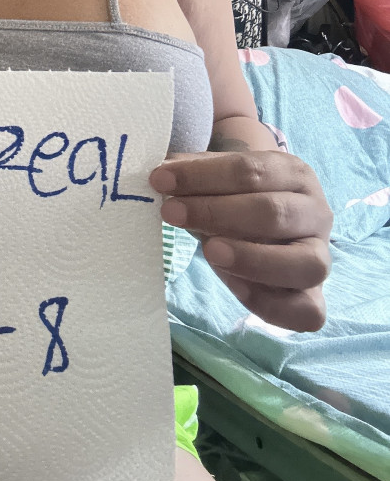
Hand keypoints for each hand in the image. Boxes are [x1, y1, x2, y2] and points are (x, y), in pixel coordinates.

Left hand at [150, 150, 332, 331]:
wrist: (267, 225)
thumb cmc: (237, 197)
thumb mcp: (218, 179)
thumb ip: (194, 174)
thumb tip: (162, 173)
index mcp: (295, 174)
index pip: (250, 170)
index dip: (202, 175)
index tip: (160, 180)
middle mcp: (317, 213)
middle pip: (274, 212)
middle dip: (216, 212)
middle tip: (170, 212)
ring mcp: (321, 256)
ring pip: (306, 263)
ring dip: (252, 258)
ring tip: (208, 251)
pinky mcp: (314, 298)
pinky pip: (307, 311)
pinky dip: (271, 302)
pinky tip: (233, 287)